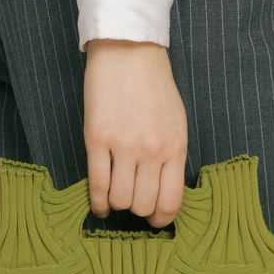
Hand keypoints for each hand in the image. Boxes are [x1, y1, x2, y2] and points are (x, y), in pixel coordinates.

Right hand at [82, 40, 187, 227]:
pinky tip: (100, 205)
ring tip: (117, 196)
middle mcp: (152, 150)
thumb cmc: (154, 87)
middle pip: (144, 205)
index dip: (162, 219)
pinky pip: (97, 184)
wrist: (128, 52)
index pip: (171, 201)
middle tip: (133, 203)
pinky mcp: (96, 138)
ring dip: (118, 204)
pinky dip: (98, 202)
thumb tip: (163, 192)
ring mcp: (123, 145)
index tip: (155, 222)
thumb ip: (172, 156)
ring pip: (121, 199)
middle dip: (138, 211)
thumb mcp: (176, 122)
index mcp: (176, 147)